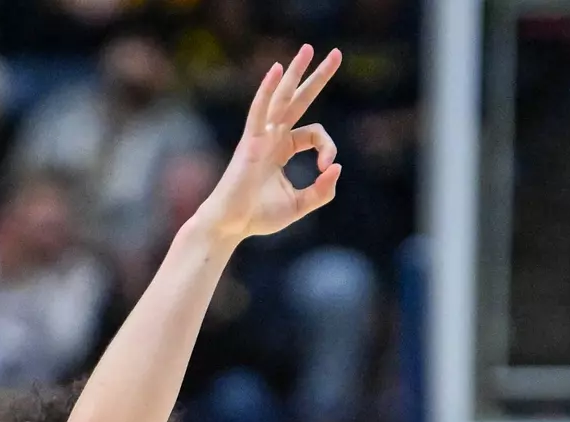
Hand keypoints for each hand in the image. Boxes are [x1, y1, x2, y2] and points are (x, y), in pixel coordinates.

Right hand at [197, 44, 342, 241]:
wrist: (230, 225)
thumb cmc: (258, 216)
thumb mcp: (299, 205)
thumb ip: (322, 191)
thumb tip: (338, 168)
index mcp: (283, 148)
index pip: (314, 134)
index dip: (328, 147)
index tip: (327, 168)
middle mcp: (272, 136)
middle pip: (299, 99)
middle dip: (317, 77)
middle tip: (336, 53)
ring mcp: (260, 136)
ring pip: (281, 97)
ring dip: (295, 72)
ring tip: (308, 49)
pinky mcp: (250, 142)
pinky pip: (259, 110)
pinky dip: (267, 90)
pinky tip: (277, 70)